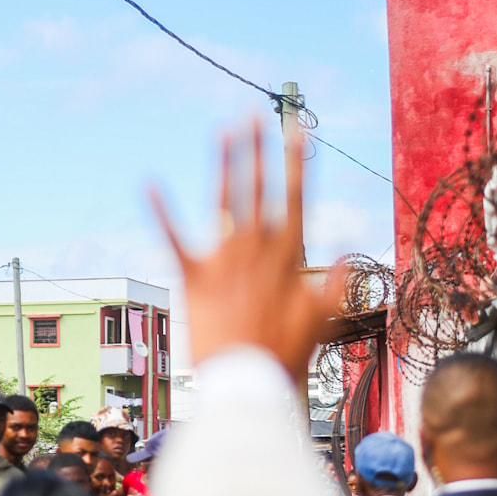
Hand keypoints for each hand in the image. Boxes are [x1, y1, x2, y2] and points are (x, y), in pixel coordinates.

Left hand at [151, 120, 344, 388]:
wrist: (247, 382)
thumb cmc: (286, 354)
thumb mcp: (320, 318)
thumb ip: (334, 283)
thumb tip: (347, 252)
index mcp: (287, 254)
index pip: (294, 197)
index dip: (297, 162)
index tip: (297, 130)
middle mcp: (256, 248)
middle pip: (258, 188)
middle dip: (258, 148)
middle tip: (254, 113)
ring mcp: (224, 259)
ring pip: (224, 199)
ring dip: (224, 162)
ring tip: (224, 130)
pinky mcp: (193, 276)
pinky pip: (172, 239)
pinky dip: (160, 211)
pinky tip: (149, 183)